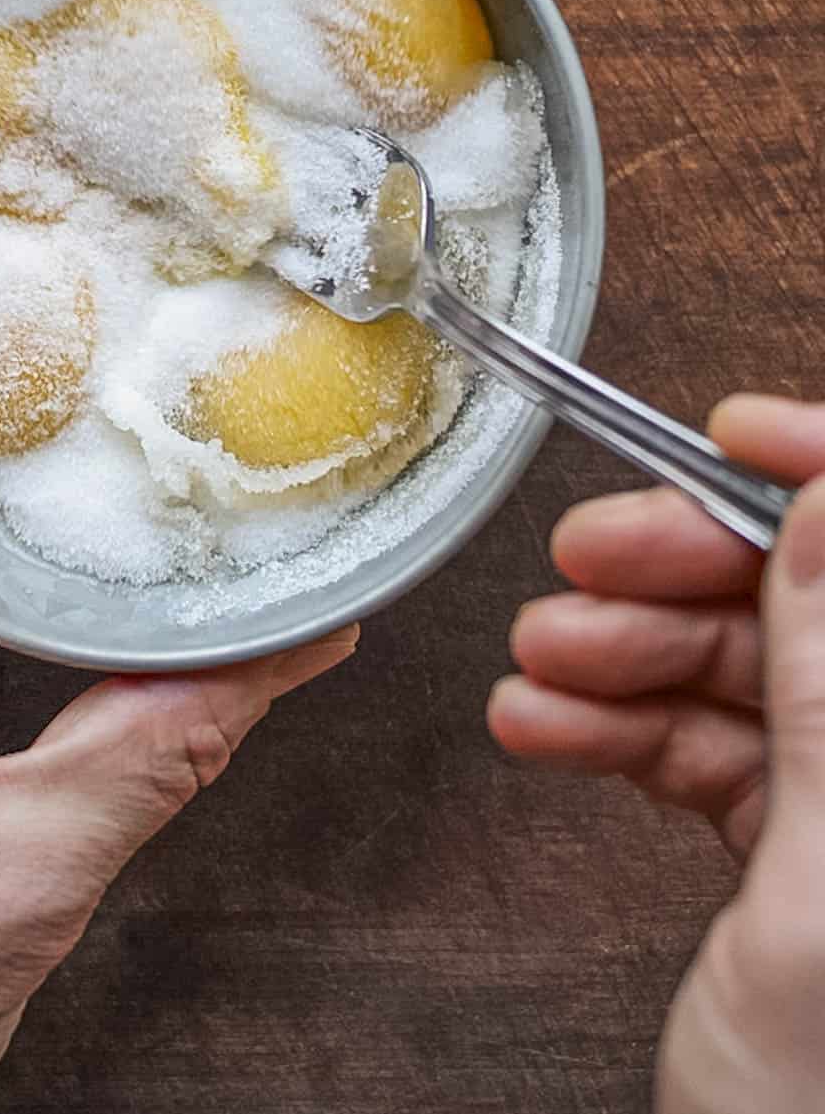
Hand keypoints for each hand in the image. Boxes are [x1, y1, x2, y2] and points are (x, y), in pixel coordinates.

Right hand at [488, 397, 824, 1111]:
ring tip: (541, 658)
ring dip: (628, 656)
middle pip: (821, 613)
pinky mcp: (803, 862)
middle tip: (589, 549)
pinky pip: (713, 758)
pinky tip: (550, 723)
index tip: (733, 433)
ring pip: (755, 681)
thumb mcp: (824, 904)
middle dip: (693, 568)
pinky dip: (619, 733)